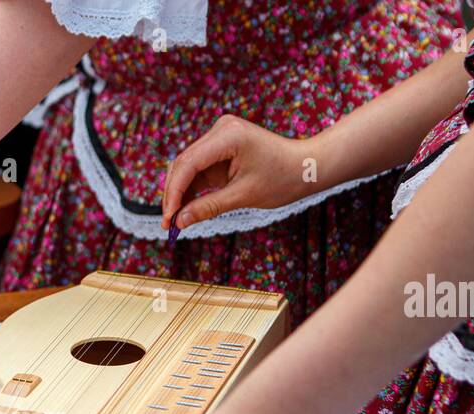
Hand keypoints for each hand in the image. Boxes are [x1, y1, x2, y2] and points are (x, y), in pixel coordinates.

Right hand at [162, 115, 319, 231]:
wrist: (305, 167)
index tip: (168, 218)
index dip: (175, 192)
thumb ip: (208, 207)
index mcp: (228, 135)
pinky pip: (198, 169)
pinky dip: (191, 189)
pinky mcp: (219, 147)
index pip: (189, 163)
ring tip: (175, 222)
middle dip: (174, 194)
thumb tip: (179, 221)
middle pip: (184, 163)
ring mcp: (219, 136)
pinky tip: (185, 210)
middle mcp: (220, 130)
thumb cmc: (281, 179)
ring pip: (187, 167)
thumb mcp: (243, 196)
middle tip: (168, 224)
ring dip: (180, 193)